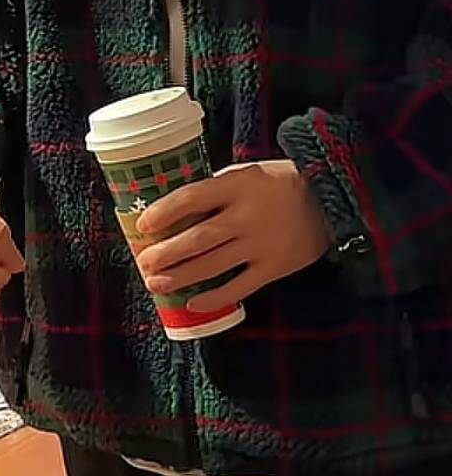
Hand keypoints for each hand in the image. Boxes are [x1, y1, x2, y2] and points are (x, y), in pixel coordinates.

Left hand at [134, 160, 330, 310]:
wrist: (331, 199)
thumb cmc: (280, 183)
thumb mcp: (247, 173)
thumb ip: (217, 188)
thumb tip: (177, 209)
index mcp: (236, 186)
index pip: (191, 199)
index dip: (164, 212)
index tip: (143, 224)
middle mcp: (246, 216)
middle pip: (197, 238)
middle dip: (166, 253)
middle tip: (144, 262)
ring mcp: (261, 244)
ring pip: (212, 264)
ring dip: (181, 276)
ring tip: (156, 283)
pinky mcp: (275, 267)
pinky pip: (240, 287)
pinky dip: (215, 297)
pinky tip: (193, 302)